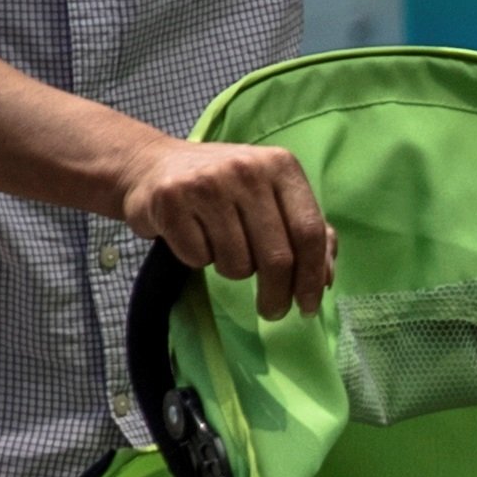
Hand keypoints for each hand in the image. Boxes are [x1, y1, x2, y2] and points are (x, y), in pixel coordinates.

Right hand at [121, 138, 334, 317]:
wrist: (151, 165)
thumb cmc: (223, 187)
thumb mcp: (270, 195)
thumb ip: (303, 230)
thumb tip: (324, 278)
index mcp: (281, 166)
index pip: (309, 232)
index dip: (313, 276)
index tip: (309, 306)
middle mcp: (247, 170)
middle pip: (277, 256)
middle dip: (277, 294)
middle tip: (272, 311)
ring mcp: (207, 184)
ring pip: (237, 264)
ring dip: (232, 270)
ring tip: (221, 248)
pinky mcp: (171, 201)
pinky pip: (198, 258)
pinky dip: (198, 260)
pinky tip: (193, 237)